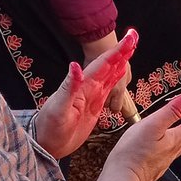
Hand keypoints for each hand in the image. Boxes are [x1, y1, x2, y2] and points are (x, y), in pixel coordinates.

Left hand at [33, 30, 136, 157]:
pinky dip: (116, 78)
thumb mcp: (58, 108)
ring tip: (131, 49)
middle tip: (134, 36)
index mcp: (83, 86)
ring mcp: (92, 96)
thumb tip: (75, 66)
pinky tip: (120, 72)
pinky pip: (108, 89)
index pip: (103, 64)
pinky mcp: (94, 106)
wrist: (45, 143)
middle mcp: (88, 88)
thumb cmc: (49, 126)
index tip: (130, 39)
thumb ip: (68, 87)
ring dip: (120, 61)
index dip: (117, 52)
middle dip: (121, 52)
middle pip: (108, 66)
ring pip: (110, 75)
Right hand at [94, 93, 180, 180]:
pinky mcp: (148, 172)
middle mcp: (169, 154)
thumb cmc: (135, 151)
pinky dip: (166, 153)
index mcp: (172, 141)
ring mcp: (159, 164)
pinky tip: (160, 154)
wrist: (122, 179)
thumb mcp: (154, 124)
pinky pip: (161, 159)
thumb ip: (172, 111)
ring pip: (174, 152)